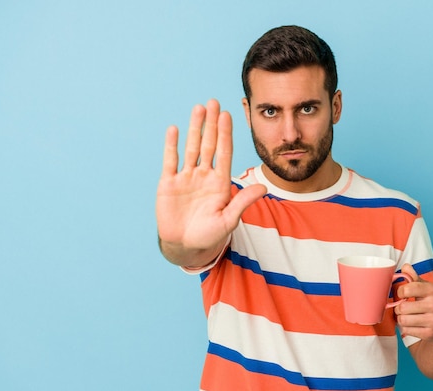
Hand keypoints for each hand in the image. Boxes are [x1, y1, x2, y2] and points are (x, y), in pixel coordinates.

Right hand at [156, 99, 265, 264]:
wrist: (186, 246)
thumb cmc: (210, 235)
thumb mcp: (229, 219)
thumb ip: (243, 201)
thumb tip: (264, 187)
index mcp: (220, 182)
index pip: (224, 152)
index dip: (226, 134)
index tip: (229, 115)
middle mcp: (204, 175)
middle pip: (209, 144)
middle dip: (212, 123)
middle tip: (214, 102)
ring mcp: (186, 178)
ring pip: (192, 147)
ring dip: (195, 128)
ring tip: (198, 108)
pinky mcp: (168, 183)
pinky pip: (171, 161)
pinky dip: (172, 145)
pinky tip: (174, 129)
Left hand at [394, 263, 432, 341]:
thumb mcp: (428, 288)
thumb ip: (415, 277)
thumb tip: (405, 266)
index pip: (407, 289)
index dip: (399, 292)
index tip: (402, 294)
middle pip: (402, 307)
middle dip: (398, 308)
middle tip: (402, 308)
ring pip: (403, 320)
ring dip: (401, 319)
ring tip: (405, 316)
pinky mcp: (430, 334)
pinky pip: (407, 331)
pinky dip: (405, 328)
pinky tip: (411, 324)